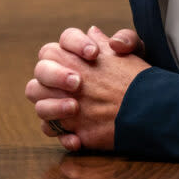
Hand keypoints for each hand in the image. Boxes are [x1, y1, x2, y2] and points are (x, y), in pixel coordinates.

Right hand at [25, 26, 150, 150]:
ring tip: (74, 107)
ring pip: (37, 97)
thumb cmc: (133, 74)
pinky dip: (62, 134)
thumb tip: (114, 42)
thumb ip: (129, 40)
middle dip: (56, 74)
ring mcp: (57, 97)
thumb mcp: (137, 54)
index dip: (75, 43)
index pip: (66, 40)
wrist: (141, 104)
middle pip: (42, 68)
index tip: (94, 53)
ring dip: (52, 104)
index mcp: (76, 51)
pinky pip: (50, 128)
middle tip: (77, 82)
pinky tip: (78, 139)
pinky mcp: (62, 122)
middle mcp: (60, 73)